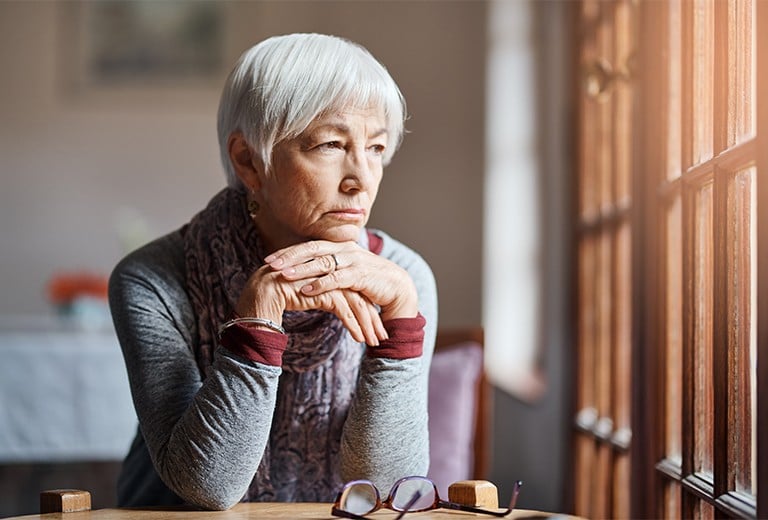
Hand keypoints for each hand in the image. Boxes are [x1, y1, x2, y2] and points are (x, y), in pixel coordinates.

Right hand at [234, 264, 385, 344]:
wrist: (257, 298)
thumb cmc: (278, 299)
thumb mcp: (307, 296)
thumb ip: (323, 296)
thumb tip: (339, 305)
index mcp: (327, 270)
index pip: (353, 290)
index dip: (365, 308)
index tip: (375, 324)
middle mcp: (329, 272)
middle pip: (358, 295)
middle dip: (371, 317)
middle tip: (381, 335)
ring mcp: (325, 280)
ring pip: (355, 302)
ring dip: (367, 324)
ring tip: (374, 341)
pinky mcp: (320, 291)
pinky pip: (343, 310)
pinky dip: (354, 325)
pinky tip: (360, 339)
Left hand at [263, 240, 418, 321]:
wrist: (396, 287)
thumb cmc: (367, 281)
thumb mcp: (345, 273)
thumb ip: (327, 270)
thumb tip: (301, 274)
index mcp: (339, 246)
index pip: (309, 246)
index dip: (289, 252)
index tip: (269, 259)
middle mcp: (345, 249)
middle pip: (312, 249)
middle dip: (289, 257)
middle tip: (270, 264)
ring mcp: (353, 260)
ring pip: (322, 262)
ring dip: (301, 269)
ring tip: (283, 276)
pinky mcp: (361, 274)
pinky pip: (337, 278)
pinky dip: (320, 284)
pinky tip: (306, 290)